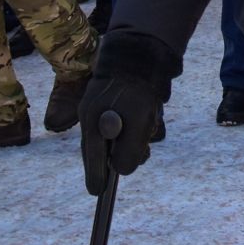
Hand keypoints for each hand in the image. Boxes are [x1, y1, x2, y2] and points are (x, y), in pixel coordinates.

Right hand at [79, 31, 168, 194]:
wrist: (142, 53)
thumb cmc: (137, 89)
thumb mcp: (136, 124)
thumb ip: (128, 150)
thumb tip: (120, 172)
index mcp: (92, 122)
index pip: (91, 157)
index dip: (95, 175)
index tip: (97, 191)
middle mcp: (95, 117)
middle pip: (107, 149)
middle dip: (128, 152)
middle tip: (144, 152)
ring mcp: (106, 109)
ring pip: (122, 137)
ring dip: (139, 136)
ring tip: (151, 119)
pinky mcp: (119, 103)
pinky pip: (130, 123)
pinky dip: (142, 124)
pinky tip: (152, 112)